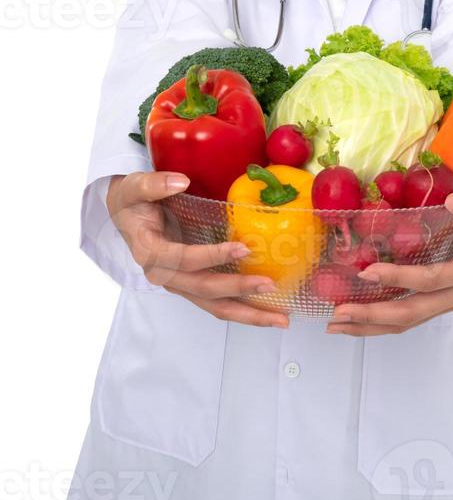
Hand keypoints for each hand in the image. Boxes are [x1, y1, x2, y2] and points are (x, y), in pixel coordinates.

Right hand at [106, 172, 289, 328]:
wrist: (125, 216)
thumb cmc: (132, 201)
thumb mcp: (134, 187)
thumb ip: (154, 184)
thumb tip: (180, 181)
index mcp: (150, 252)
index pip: (184, 259)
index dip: (213, 256)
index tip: (242, 249)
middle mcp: (164, 275)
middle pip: (204, 290)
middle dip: (238, 289)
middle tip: (269, 284)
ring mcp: (179, 284)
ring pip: (214, 306)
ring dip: (248, 314)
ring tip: (280, 318)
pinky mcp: (191, 286)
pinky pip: (218, 303)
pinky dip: (244, 310)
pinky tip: (268, 312)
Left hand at [325, 188, 452, 336]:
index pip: (431, 280)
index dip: (400, 278)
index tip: (367, 272)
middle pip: (413, 313)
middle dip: (374, 315)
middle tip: (339, 313)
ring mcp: (448, 302)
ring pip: (407, 322)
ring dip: (371, 326)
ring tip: (336, 325)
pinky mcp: (438, 302)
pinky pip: (408, 318)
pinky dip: (379, 322)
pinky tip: (354, 321)